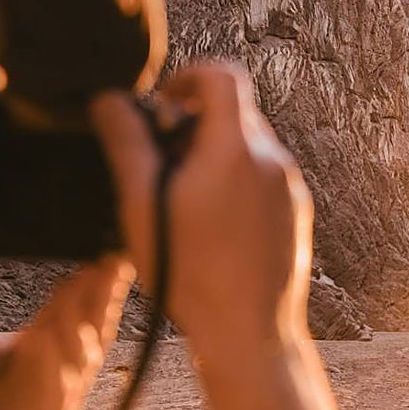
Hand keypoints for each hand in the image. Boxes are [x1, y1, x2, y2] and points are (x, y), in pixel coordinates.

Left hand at [0, 257, 131, 409]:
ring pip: (77, 361)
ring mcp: (56, 409)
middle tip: (109, 256)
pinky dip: (51, 369)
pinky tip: (45, 340)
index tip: (108, 244)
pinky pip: (54, 397)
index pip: (79, 310)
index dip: (97, 280)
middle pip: (91, 330)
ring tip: (78, 286)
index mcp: (43, 354)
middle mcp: (59, 380)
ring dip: (77, 323)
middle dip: (101, 295)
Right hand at [91, 63, 311, 366]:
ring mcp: (291, 191)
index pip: (222, 75)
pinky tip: (211, 231)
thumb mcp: (143, 205)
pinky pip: (263, 183)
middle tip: (161, 166)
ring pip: (249, 151)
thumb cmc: (192, 274)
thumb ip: (126, 144)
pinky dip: (235, 188)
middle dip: (194, 127)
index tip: (163, 106)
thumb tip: (110, 100)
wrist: (249, 334)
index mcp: (238, 147)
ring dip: (213, 160)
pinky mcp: (297, 218)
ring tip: (182, 205)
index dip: (187, 77)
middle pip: (234, 114)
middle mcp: (274, 161)